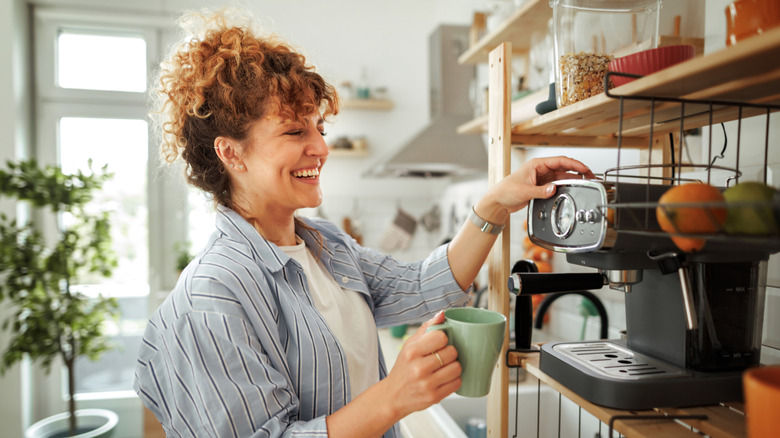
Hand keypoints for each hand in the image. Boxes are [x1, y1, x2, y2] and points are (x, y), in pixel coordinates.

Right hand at [382, 311, 460, 417]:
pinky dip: (454, 380)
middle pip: (452, 352)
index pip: (441, 337)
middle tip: (443, 357)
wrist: (393, 396)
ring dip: (454, 367)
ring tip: (445, 368)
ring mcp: (427, 383)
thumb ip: (426, 328)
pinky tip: (445, 378)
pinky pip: (457, 383)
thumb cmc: (403, 368)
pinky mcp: (434, 396)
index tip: (439, 343)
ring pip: (457, 368)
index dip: (444, 339)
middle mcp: (419, 368)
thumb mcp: (409, 345)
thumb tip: (442, 314)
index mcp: (412, 351)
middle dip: (450, 353)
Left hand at [479, 156, 594, 222]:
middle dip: (578, 171)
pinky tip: (572, 189)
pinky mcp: (542, 186)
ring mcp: (542, 177)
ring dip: (573, 179)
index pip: (560, 161)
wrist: (499, 201)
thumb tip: (553, 189)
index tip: (585, 169)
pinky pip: (557, 184)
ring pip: (562, 176)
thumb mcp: (524, 191)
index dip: (574, 164)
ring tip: (585, 183)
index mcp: (537, 164)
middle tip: (590, 177)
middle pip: (564, 167)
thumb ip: (540, 191)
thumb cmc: (506, 191)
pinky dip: (565, 186)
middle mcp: (541, 169)